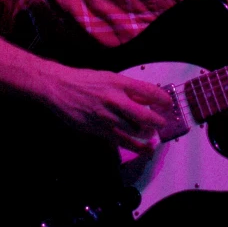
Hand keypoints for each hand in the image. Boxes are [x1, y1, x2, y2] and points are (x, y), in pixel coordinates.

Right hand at [44, 63, 172, 152]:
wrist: (59, 88)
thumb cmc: (85, 81)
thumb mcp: (109, 77)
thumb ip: (128, 89)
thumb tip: (147, 99)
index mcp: (119, 82)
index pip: (149, 92)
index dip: (163, 100)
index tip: (168, 105)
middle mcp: (114, 99)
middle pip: (145, 116)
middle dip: (158, 122)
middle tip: (163, 124)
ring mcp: (106, 116)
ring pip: (135, 131)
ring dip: (148, 135)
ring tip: (152, 135)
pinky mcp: (98, 130)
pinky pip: (121, 141)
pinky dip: (136, 147)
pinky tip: (145, 148)